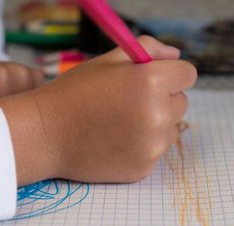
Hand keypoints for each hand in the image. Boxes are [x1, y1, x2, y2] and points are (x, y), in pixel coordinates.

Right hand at [0, 36, 196, 185]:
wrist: (46, 134)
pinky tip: (117, 142)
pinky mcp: (145, 168)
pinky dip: (144, 146)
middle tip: (129, 102)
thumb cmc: (74, 93)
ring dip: (156, 124)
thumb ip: (148, 49)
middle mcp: (158, 114)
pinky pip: (157, 150)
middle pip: (181, 102)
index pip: (188, 74)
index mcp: (151, 82)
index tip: (153, 79)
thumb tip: (175, 55)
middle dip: (163, 98)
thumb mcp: (108, 60)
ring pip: (172, 128)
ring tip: (121, 123)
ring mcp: (153, 145)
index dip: (170, 73)